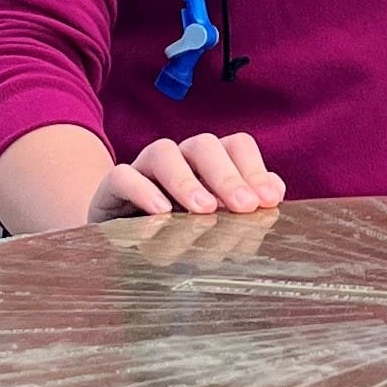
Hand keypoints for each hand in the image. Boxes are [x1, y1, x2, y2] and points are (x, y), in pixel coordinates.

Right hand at [88, 133, 286, 221]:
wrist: (118, 240)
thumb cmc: (174, 229)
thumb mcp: (212, 221)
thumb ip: (242, 205)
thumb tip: (274, 192)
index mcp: (208, 163)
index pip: (236, 146)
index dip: (254, 169)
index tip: (268, 201)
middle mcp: (179, 158)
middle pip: (204, 145)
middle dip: (227, 175)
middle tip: (244, 206)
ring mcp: (144, 169)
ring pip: (164, 152)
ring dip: (186, 180)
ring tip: (204, 210)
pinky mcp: (112, 188)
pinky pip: (123, 176)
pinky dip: (142, 190)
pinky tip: (160, 212)